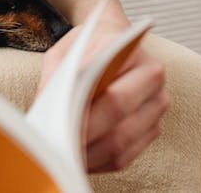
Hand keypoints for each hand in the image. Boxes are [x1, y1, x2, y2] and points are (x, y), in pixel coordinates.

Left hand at [39, 25, 168, 172]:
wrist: (111, 38)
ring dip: (89, 155)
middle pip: (118, 121)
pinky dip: (98, 162)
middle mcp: (151, 79)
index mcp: (132, 54)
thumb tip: (45, 111)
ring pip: (122, 143)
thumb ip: (56, 77)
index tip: (61, 131)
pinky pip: (125, 155)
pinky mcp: (152, 127)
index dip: (87, 118)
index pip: (113, 96)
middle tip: (57, 147)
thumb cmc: (84, 47)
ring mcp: (155, 106)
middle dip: (84, 138)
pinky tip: (76, 159)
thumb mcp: (64, 52)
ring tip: (61, 157)